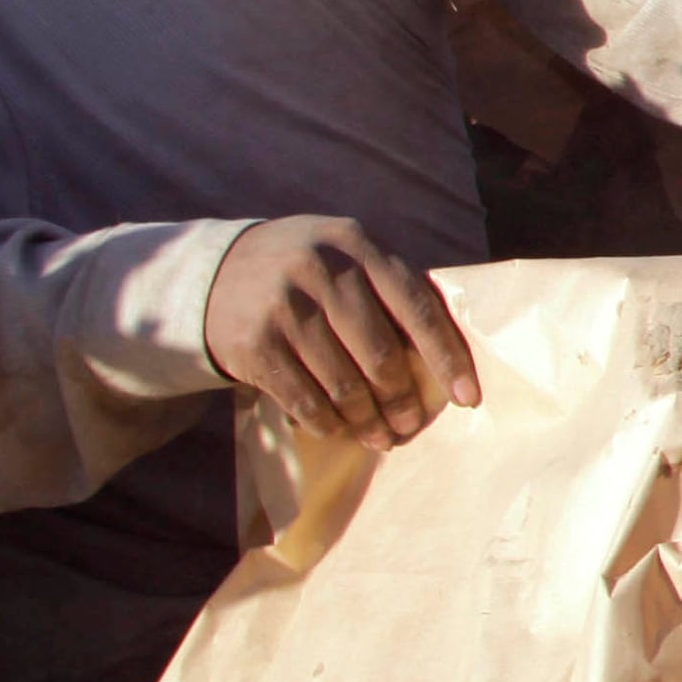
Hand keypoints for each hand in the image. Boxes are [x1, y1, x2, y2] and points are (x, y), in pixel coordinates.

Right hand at [205, 217, 480, 446]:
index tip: (469, 398)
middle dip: (403, 400)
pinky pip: (304, 399)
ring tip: (383, 437)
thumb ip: (391, 292)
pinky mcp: (254, 344)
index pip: (418, 307)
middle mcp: (321, 269)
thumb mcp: (347, 258)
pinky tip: (340, 431)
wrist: (212, 273)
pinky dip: (328, 423)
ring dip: (368, 420)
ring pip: (344, 384)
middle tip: (412, 426)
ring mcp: (284, 306)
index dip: (447, 358)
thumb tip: (445, 363)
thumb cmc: (308, 274)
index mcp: (358, 244)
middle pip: (381, 354)